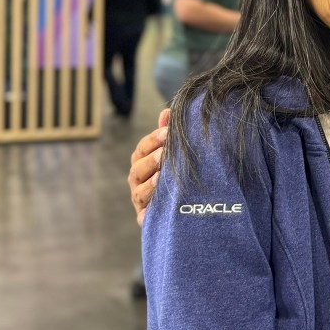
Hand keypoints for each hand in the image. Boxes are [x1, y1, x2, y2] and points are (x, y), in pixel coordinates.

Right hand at [129, 108, 169, 226]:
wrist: (190, 208)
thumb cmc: (180, 173)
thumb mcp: (175, 153)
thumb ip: (169, 133)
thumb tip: (167, 111)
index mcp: (143, 162)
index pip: (143, 148)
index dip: (154, 139)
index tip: (168, 131)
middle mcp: (138, 181)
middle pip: (138, 168)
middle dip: (151, 158)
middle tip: (166, 150)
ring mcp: (141, 201)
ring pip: (139, 191)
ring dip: (151, 181)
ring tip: (162, 173)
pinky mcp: (147, 219)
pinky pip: (145, 213)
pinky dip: (151, 205)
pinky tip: (161, 195)